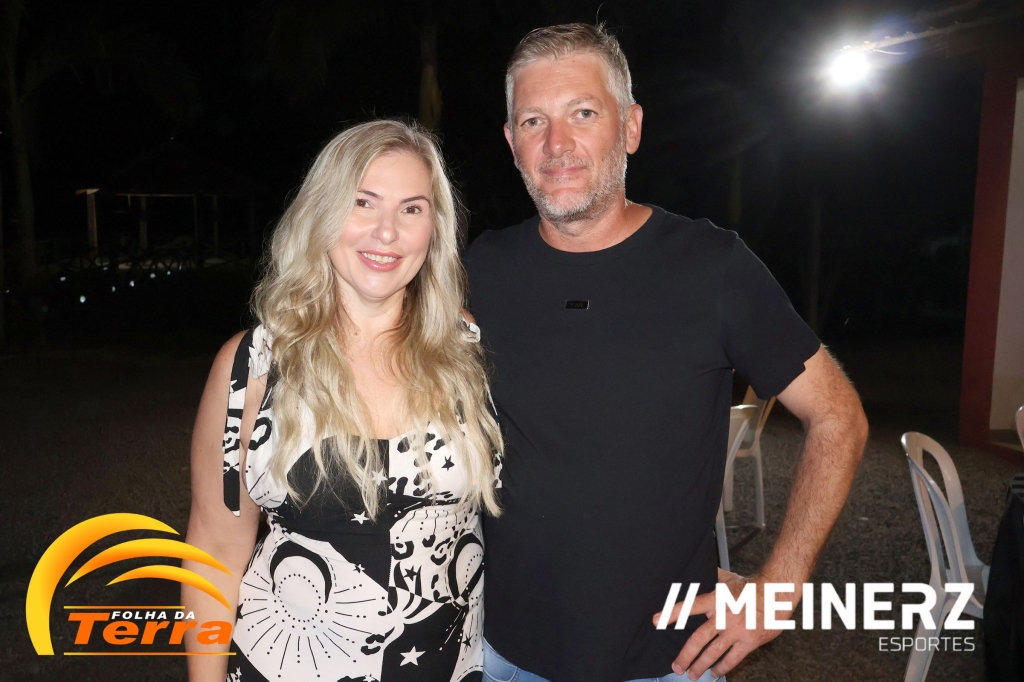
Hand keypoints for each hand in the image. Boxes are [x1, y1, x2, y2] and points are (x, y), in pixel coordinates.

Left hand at [652, 569, 798, 679]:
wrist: (776, 594)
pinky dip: (722, 667)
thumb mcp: (728, 578)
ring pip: (714, 653)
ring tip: (692, 674)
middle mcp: (723, 617)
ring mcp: (736, 631)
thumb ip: (711, 578)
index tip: (656, 621)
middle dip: (685, 655)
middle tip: (676, 667)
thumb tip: (697, 570)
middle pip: (699, 639)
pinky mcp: (749, 642)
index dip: (672, 614)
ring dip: (701, 665)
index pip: (689, 606)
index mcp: (715, 600)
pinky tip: (715, 672)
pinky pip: (732, 659)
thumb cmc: (751, 586)